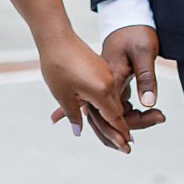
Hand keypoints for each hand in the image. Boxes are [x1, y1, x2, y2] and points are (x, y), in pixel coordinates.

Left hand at [41, 31, 131, 152]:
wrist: (56, 37)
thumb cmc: (57, 66)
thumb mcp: (63, 95)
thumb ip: (73, 115)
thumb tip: (78, 131)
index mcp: (101, 90)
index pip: (114, 117)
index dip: (120, 133)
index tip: (127, 146)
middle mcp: (108, 82)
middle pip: (116, 110)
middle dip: (119, 128)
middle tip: (125, 146)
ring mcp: (106, 73)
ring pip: (112, 99)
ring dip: (113, 115)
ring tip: (116, 130)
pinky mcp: (101, 68)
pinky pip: (108, 89)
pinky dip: (108, 102)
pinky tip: (105, 109)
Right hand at [101, 26, 165, 130]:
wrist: (127, 15)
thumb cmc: (136, 30)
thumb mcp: (145, 52)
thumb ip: (146, 78)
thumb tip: (148, 103)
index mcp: (109, 79)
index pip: (115, 113)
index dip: (132, 124)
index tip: (157, 119)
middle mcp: (103, 84)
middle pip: (110, 118)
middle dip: (131, 126)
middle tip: (160, 117)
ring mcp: (105, 84)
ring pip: (111, 113)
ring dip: (130, 121)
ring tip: (157, 116)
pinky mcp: (110, 82)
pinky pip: (114, 105)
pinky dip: (125, 115)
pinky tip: (138, 116)